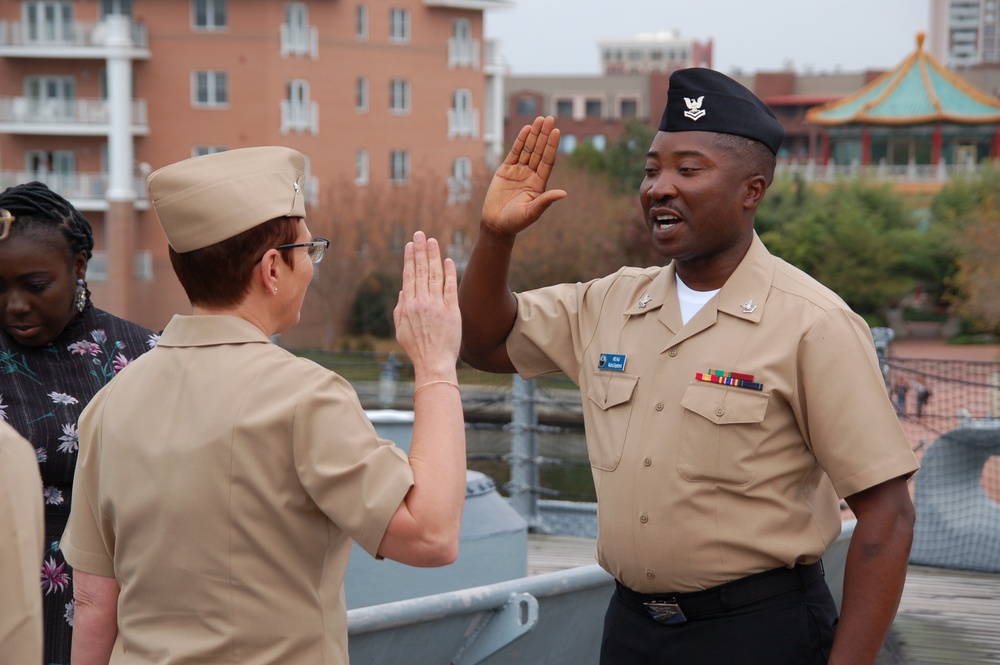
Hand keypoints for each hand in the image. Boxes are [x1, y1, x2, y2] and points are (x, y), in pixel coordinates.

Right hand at [393, 232, 460, 380]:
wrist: (434, 364)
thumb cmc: (417, 350)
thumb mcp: (401, 330)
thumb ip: (400, 309)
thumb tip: (403, 291)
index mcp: (408, 306)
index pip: (409, 276)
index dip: (410, 259)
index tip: (411, 245)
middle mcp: (421, 302)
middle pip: (421, 271)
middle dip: (420, 250)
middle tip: (420, 234)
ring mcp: (437, 306)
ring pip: (434, 275)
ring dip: (433, 256)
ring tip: (432, 241)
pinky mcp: (452, 311)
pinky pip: (450, 288)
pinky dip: (449, 273)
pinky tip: (447, 260)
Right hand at [482, 115, 566, 236]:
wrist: (496, 225)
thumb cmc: (515, 222)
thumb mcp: (532, 212)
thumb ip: (545, 201)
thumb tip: (563, 193)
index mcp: (539, 184)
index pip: (547, 161)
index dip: (551, 146)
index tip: (556, 132)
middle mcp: (530, 175)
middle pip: (539, 151)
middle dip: (544, 135)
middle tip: (550, 118)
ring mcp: (518, 172)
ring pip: (528, 149)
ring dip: (534, 135)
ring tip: (540, 119)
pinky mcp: (505, 171)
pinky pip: (514, 153)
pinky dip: (520, 141)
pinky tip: (527, 129)